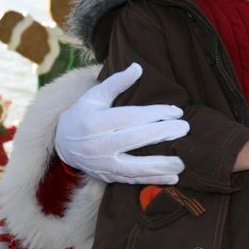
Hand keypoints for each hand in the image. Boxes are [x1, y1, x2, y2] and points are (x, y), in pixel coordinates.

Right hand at [54, 63, 187, 183]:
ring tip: (183, 161)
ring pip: (135, 167)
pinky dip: (154, 181)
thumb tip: (138, 67)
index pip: (131, 117)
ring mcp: (103, 164)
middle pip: (135, 139)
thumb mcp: (95, 95)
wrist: (63, 143)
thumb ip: (117, 82)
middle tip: (185, 129)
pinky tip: (173, 179)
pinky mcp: (108, 176)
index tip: (177, 111)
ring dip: (161, 165)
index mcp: (96, 122)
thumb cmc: (84, 114)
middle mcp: (99, 145)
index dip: (156, 113)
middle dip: (162, 134)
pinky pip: (133, 180)